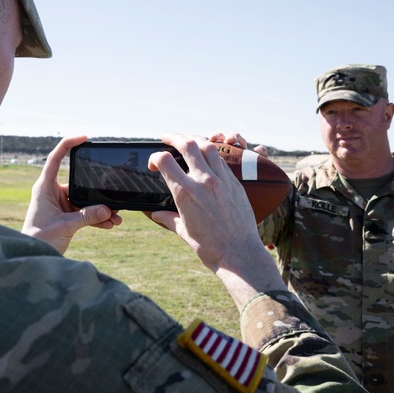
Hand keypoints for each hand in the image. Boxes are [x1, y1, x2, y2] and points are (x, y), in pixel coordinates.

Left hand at [22, 135, 121, 253]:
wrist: (33, 256)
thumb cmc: (39, 238)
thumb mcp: (65, 225)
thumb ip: (87, 216)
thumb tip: (108, 209)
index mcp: (45, 187)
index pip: (55, 158)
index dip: (68, 144)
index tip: (84, 138)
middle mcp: (52, 192)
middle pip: (78, 182)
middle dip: (97, 190)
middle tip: (113, 193)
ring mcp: (60, 203)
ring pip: (85, 199)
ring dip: (100, 208)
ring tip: (116, 217)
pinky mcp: (66, 215)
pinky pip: (85, 212)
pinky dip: (97, 218)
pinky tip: (109, 223)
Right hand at [149, 134, 285, 308]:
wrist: (240, 255)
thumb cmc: (210, 248)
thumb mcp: (184, 232)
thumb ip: (168, 218)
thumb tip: (154, 213)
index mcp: (185, 193)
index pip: (165, 161)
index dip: (155, 157)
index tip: (153, 163)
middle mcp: (203, 181)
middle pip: (188, 144)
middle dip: (175, 137)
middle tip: (167, 137)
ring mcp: (222, 180)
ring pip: (208, 147)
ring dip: (196, 139)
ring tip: (188, 140)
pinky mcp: (235, 184)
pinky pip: (222, 160)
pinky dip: (212, 154)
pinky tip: (207, 156)